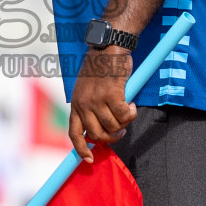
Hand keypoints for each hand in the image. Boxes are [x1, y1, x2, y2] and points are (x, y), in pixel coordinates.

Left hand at [67, 47, 136, 162]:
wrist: (109, 47)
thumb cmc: (101, 66)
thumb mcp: (87, 87)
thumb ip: (90, 105)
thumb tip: (101, 126)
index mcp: (76, 103)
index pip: (74, 133)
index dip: (81, 149)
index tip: (89, 159)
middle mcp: (83, 103)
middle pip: (97, 135)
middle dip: (112, 137)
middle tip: (121, 130)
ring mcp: (97, 100)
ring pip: (113, 126)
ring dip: (124, 123)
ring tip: (127, 111)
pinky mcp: (112, 95)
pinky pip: (124, 116)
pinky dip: (131, 113)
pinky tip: (131, 104)